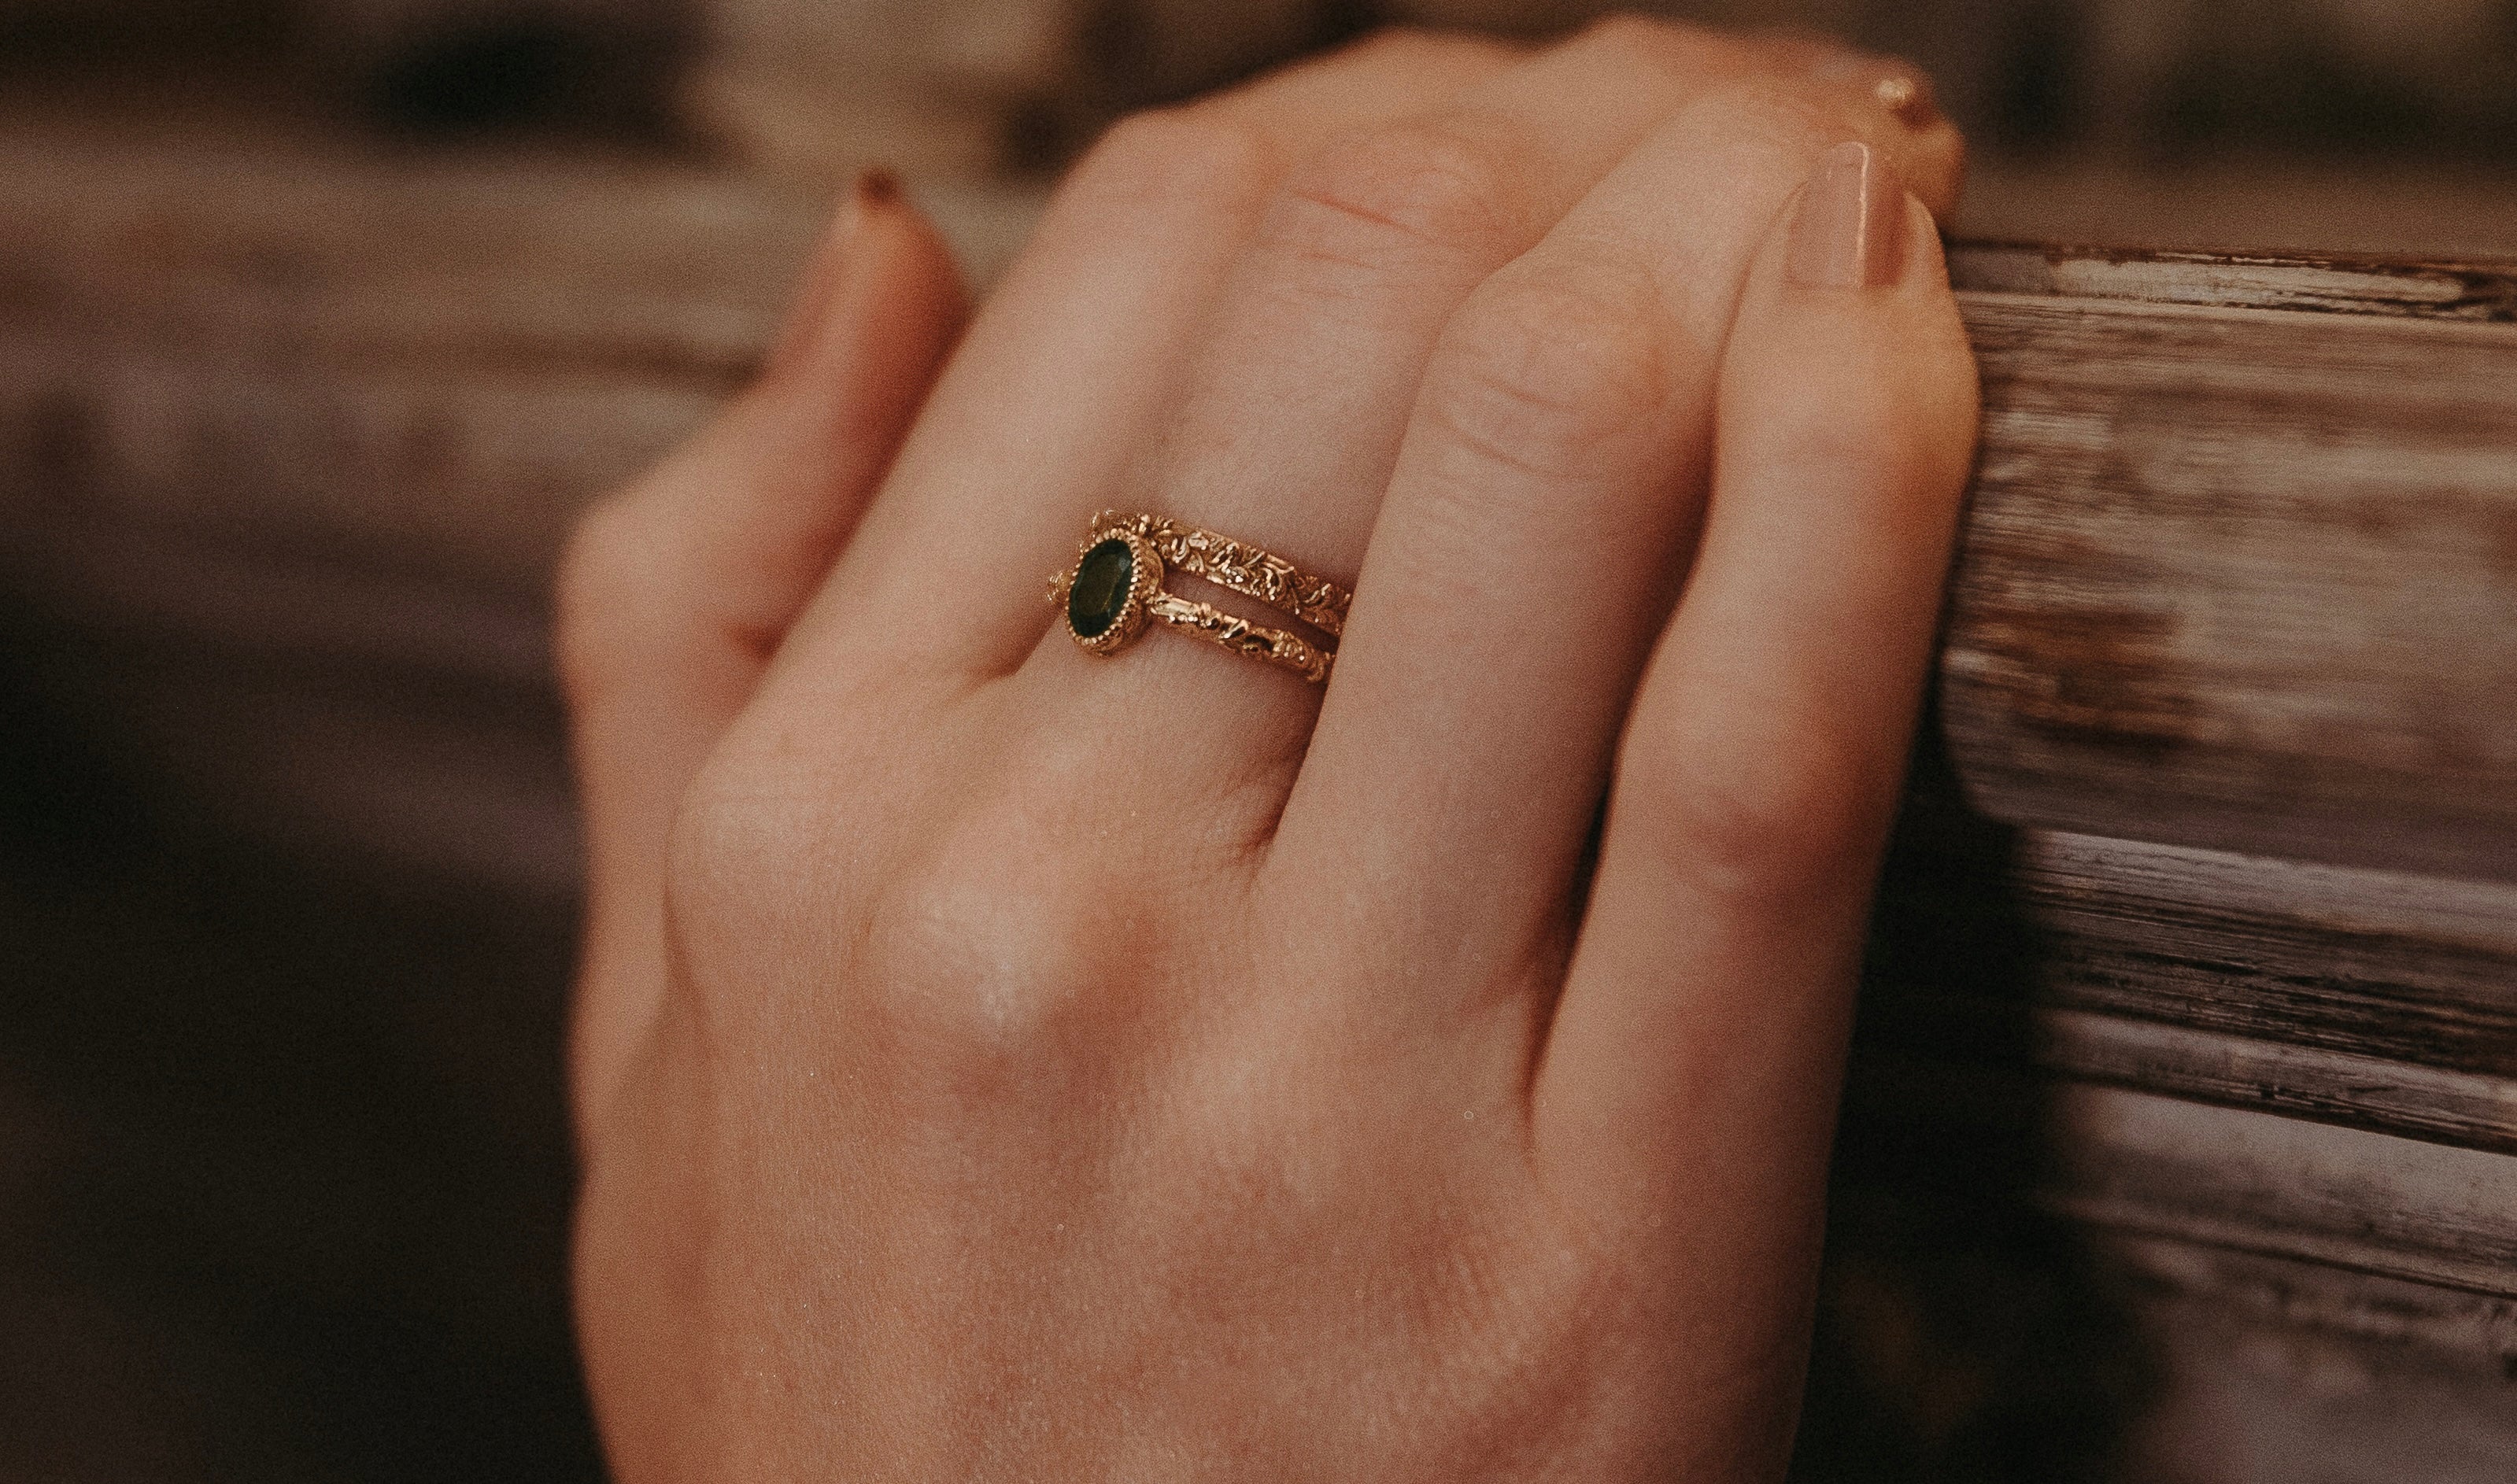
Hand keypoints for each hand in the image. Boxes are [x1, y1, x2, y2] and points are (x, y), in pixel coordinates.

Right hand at [563, 17, 1975, 1479]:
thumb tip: (878, 246)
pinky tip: (1906, 332)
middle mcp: (1031, 906)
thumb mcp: (648, 1057)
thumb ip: (689, 624)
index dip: (1351, 111)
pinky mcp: (1600, 1253)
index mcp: (804, 829)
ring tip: (1822, 171)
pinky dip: (1876, 471)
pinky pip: (1763, 756)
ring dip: (1746, 219)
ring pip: (1566, 443)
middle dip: (1574, 118)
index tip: (1480, 121)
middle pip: (1356, 287)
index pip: (1118, 266)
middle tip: (1693, 108)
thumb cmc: (864, 1430)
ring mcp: (1312, 1078)